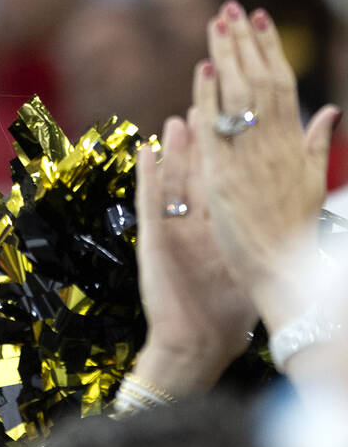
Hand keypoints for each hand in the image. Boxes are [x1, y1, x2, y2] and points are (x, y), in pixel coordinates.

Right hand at [133, 116, 257, 393]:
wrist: (197, 343)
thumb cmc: (227, 313)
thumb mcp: (253, 267)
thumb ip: (268, 236)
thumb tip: (299, 218)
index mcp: (218, 228)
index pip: (225, 181)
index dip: (231, 151)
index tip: (239, 119)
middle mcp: (194, 225)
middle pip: (198, 172)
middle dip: (202, 139)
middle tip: (205, 102)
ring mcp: (172, 230)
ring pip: (172, 181)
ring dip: (174, 149)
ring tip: (176, 117)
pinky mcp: (153, 240)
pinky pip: (149, 202)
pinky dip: (147, 176)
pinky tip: (146, 151)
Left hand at [191, 0, 339, 331]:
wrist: (285, 274)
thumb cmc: (296, 232)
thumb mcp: (312, 181)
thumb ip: (316, 143)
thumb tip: (331, 110)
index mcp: (292, 144)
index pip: (281, 85)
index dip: (269, 50)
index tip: (259, 19)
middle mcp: (273, 147)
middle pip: (258, 82)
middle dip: (245, 43)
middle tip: (232, 7)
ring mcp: (249, 161)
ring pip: (239, 99)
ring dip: (226, 58)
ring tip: (217, 23)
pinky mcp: (224, 179)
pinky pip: (217, 131)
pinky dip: (210, 98)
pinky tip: (202, 72)